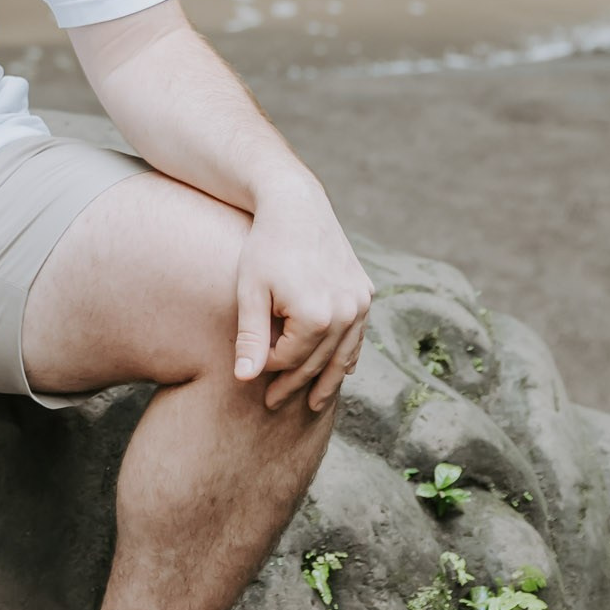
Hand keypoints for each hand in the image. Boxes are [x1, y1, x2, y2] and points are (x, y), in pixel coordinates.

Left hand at [233, 179, 372, 409]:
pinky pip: (357, 335)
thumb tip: (244, 379)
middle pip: (317, 361)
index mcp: (317, 316)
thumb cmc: (265, 246)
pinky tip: (340, 371)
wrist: (296, 204)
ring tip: (313, 404)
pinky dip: (347, 354)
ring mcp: (361, 303)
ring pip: (343, 354)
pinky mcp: (365, 292)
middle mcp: (347, 312)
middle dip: (294, 385)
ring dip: (328, 380)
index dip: (267, 367)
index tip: (250, 373)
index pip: (289, 358)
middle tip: (274, 405)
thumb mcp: (250, 290)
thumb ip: (251, 337)